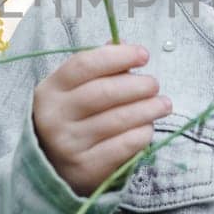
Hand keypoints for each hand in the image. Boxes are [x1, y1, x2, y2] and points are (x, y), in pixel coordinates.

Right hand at [33, 43, 171, 197]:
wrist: (52, 169)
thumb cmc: (71, 119)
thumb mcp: (73, 91)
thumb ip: (97, 67)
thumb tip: (124, 43)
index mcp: (51, 90)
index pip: (84, 65)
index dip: (117, 56)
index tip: (143, 55)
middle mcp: (55, 117)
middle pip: (103, 92)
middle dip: (137, 85)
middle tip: (154, 84)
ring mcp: (68, 145)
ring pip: (117, 120)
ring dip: (147, 109)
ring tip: (163, 104)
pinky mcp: (85, 168)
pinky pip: (123, 146)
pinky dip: (141, 134)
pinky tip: (147, 128)